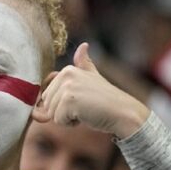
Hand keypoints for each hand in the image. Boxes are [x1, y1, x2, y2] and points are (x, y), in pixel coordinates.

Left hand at [31, 43, 149, 138]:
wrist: (123, 113)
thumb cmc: (106, 101)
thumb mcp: (93, 78)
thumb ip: (84, 64)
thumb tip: (83, 45)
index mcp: (67, 70)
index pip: (47, 96)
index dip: (62, 105)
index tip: (82, 100)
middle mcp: (66, 75)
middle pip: (47, 104)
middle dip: (62, 112)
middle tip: (84, 107)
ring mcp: (67, 86)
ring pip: (51, 113)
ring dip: (66, 118)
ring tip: (85, 111)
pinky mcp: (69, 100)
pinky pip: (58, 120)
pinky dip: (70, 124)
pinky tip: (86, 116)